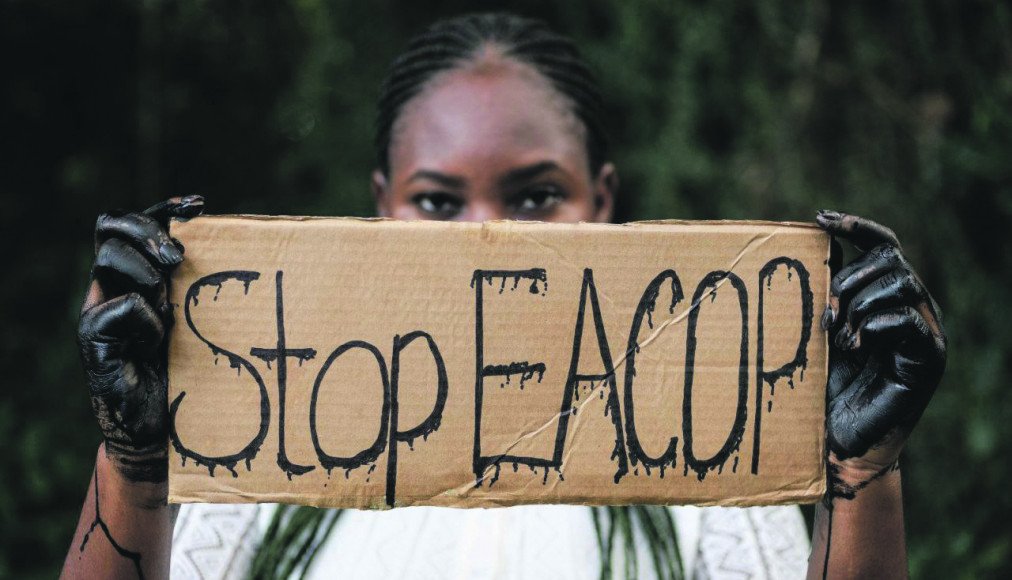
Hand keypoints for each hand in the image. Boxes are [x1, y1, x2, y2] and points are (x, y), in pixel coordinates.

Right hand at [78, 196, 203, 482]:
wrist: (161, 432)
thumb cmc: (190, 375)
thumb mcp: (202, 321)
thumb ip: (202, 287)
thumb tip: (237, 248)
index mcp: (138, 275)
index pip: (136, 222)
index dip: (165, 206)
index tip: (201, 205)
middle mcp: (113, 286)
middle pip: (112, 227)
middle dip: (149, 231)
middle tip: (180, 256)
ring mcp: (100, 310)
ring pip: (108, 259)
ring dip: (146, 273)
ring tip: (170, 302)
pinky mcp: (94, 339)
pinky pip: (121, 308)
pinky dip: (147, 319)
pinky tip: (161, 342)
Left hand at [816, 210, 945, 495]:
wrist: (840, 437)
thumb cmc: (825, 387)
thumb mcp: (819, 331)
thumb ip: (825, 296)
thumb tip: (813, 252)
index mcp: (886, 297)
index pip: (883, 246)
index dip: (855, 226)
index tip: (820, 219)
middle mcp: (912, 308)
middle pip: (890, 259)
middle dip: (850, 278)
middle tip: (826, 312)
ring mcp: (924, 331)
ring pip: (902, 283)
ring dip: (861, 303)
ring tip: (841, 336)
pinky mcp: (929, 358)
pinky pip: (907, 319)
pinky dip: (875, 326)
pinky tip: (856, 345)